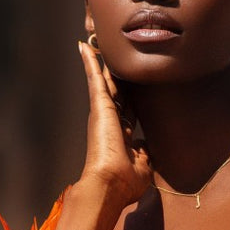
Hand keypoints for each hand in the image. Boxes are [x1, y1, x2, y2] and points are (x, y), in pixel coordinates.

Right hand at [78, 40, 151, 205]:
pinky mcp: (99, 106)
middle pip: (115, 92)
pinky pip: (94, 78)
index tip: (133, 87)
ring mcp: (103, 113)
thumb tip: (145, 145)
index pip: (127, 111)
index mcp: (122, 135)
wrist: (111, 185)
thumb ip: (144, 153)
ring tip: (94, 43)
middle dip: (115, 76)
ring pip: (103, 81)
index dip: (130, 98)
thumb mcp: (143, 165)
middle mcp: (111, 122)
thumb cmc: (126, 181)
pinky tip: (84, 46)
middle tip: (114, 56)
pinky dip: (90, 62)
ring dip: (99, 63)